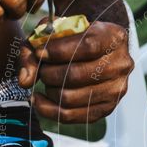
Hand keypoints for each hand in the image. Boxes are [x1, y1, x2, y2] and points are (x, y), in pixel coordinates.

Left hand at [18, 20, 133, 122]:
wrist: (98, 49)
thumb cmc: (74, 36)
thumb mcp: (54, 31)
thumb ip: (34, 49)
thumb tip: (25, 81)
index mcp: (114, 37)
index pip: (87, 46)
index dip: (58, 51)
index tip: (40, 52)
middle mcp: (121, 64)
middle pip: (76, 75)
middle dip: (49, 73)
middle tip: (42, 69)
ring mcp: (116, 89)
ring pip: (70, 98)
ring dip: (48, 90)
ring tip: (45, 80)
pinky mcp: (107, 108)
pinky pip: (71, 116)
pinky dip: (48, 109)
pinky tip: (38, 99)